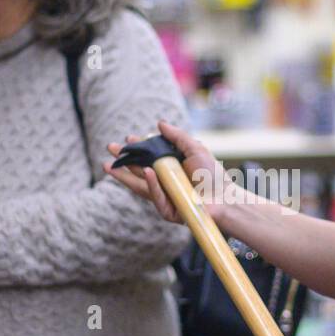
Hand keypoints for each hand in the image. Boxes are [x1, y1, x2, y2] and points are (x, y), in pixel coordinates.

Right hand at [103, 120, 235, 224]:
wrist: (226, 198)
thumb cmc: (213, 175)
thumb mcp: (195, 149)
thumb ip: (178, 137)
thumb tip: (159, 124)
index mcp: (170, 170)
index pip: (148, 159)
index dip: (137, 149)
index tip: (127, 139)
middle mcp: (165, 184)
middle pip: (138, 173)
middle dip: (121, 162)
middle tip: (108, 151)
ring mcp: (165, 198)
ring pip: (140, 187)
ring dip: (124, 176)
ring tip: (110, 165)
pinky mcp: (169, 211)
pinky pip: (156, 197)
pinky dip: (152, 184)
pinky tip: (147, 172)